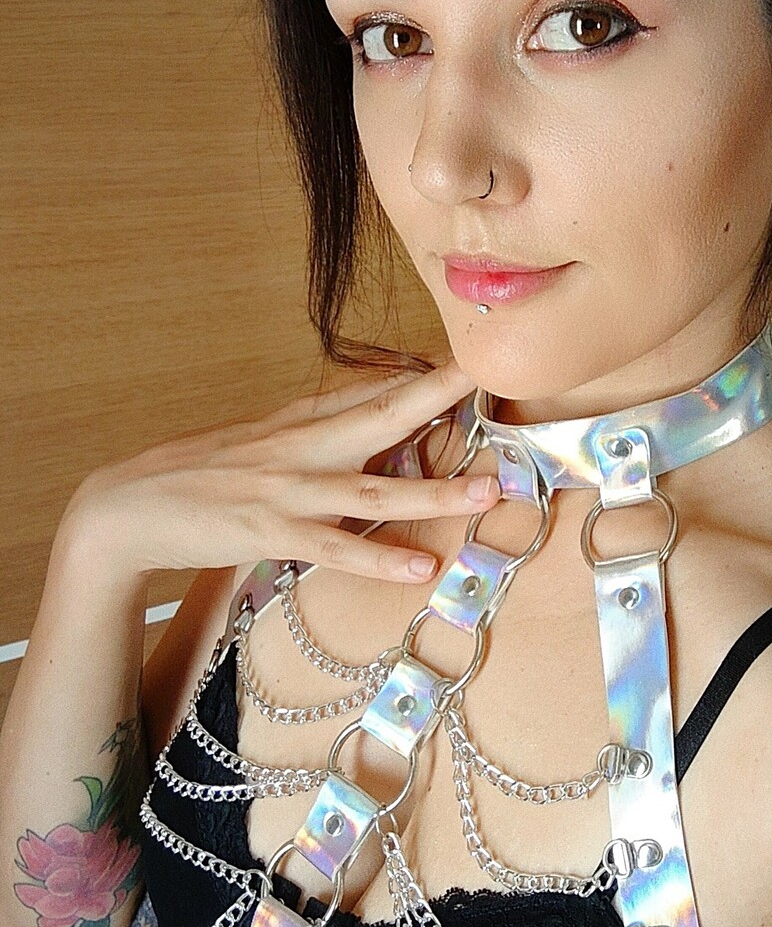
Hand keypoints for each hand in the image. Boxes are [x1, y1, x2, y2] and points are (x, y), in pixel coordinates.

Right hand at [62, 358, 497, 584]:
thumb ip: (311, 431)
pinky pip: (333, 547)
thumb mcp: (258, 444)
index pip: (370, 390)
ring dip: (432, 493)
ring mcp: (285, 489)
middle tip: (492, 379)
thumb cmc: (196, 478)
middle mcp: (298, 447)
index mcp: (296, 422)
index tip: (473, 358)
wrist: (124, 509)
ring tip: (484, 492)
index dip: (423, 375)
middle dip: (439, 397)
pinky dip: (378, 558)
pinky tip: (419, 568)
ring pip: (372, 488)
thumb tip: (361, 413)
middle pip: (381, 416)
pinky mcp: (268, 532)